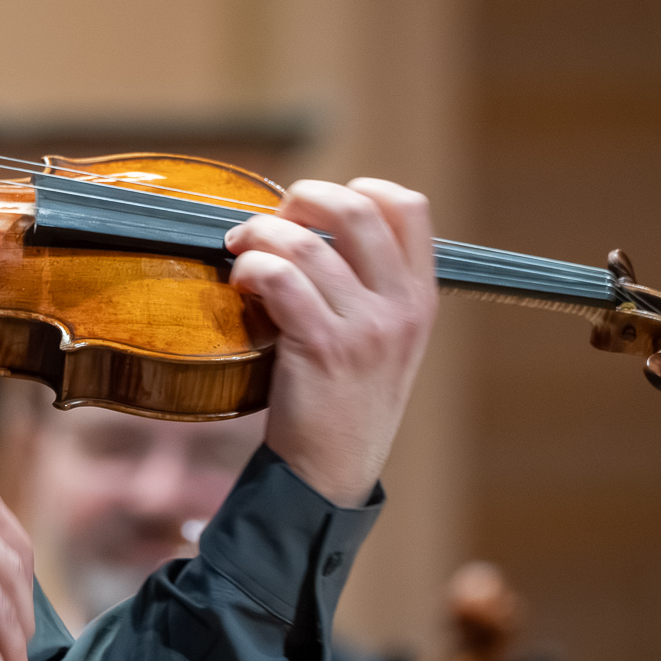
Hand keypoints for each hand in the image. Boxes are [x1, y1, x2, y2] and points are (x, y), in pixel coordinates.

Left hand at [226, 178, 436, 505]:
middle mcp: (400, 308)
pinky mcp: (322, 348)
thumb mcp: (382, 341)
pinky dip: (252, 267)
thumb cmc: (344, 401)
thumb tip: (312, 226)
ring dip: (260, 233)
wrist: (331, 473)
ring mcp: (365, 328)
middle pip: (357, 209)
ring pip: (307, 243)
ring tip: (240, 249)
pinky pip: (281, 279)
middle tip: (273, 217)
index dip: (361, 188)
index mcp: (420, 298)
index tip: (320, 206)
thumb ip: (368, 287)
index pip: (409, 208)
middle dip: (303, 198)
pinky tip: (240, 281)